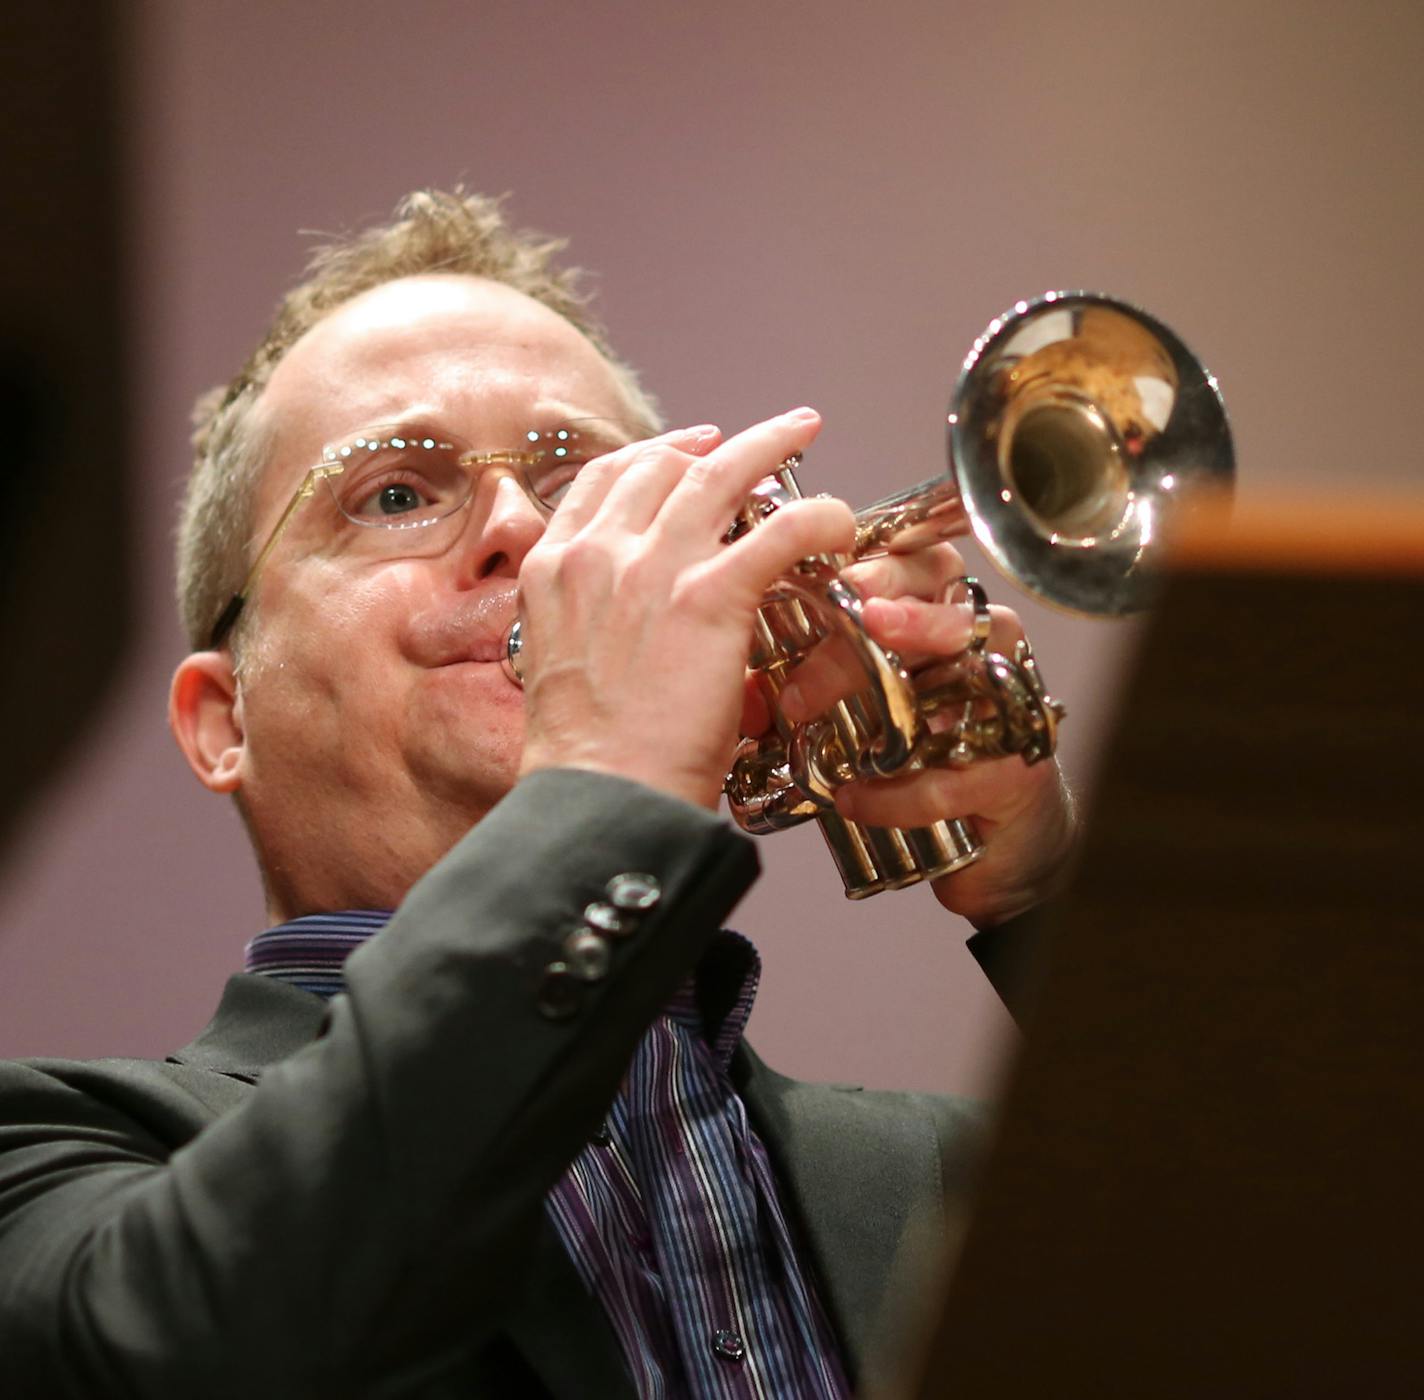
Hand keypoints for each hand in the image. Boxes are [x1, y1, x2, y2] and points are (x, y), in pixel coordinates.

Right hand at [517, 410, 856, 809]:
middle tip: (752, 443)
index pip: (603, 480)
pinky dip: (817, 516)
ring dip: (768, 444)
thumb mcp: (564, 669)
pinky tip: (839, 522)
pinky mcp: (708, 597)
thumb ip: (597, 626)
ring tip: (802, 429)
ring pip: (718, 473)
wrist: (600, 798)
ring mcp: (651, 568)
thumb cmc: (590, 760)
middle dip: (711, 444)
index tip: (686, 452)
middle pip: (660, 463)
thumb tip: (643, 629)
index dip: (652, 455)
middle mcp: (597, 554)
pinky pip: (780, 530)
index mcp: (555, 570)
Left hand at [774, 545, 1078, 927]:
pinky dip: (896, 793)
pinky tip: (850, 799)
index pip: (932, 569)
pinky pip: (954, 780)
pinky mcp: (1016, 778)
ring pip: (969, 684)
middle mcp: (991, 656)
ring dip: (888, 702)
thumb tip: (751, 678)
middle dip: (886, 626)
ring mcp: (1011, 714)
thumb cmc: (921, 753)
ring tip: (815, 718)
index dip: (887, 572)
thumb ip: (827, 672)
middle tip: (830, 642)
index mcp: (951, 619)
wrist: (987, 838)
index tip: (838, 585)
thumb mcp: (872, 700)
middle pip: (953, 617)